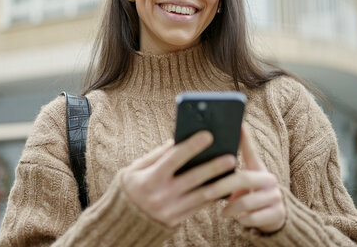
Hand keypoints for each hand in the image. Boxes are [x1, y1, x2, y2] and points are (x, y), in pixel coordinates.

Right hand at [121, 131, 236, 227]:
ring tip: (233, 171)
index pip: (173, 159)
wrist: (123, 221)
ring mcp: (169, 211)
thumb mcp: (135, 169)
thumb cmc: (131, 187)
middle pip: (192, 179)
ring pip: (200, 196)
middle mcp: (160, 197)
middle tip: (231, 156)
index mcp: (148, 180)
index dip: (190, 146)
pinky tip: (224, 185)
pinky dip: (213, 196)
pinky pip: (199, 207)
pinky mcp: (175, 222)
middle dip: (213, 167)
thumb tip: (178, 141)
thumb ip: (156, 155)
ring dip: (219, 183)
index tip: (207, 135)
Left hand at [209, 124, 286, 232]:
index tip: (237, 123)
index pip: (250, 150)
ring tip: (222, 212)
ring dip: (230, 209)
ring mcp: (276, 197)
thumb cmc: (250, 195)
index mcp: (258, 168)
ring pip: (245, 203)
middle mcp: (270, 179)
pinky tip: (237, 219)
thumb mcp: (242, 181)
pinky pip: (251, 218)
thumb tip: (204, 158)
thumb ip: (228, 171)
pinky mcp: (277, 214)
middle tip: (206, 193)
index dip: (244, 137)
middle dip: (221, 187)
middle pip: (243, 179)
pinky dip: (241, 220)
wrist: (274, 217)